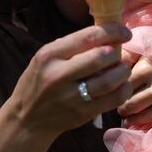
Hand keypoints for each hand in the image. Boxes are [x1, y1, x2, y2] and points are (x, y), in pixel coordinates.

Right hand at [8, 22, 132, 136]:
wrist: (26, 119)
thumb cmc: (38, 81)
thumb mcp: (46, 57)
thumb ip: (72, 46)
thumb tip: (107, 35)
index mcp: (50, 54)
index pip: (88, 37)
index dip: (112, 31)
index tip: (124, 32)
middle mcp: (59, 74)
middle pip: (100, 57)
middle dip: (117, 53)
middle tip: (121, 54)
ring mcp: (71, 96)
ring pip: (109, 80)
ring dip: (123, 71)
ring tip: (123, 68)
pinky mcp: (82, 114)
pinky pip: (113, 100)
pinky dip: (124, 90)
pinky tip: (123, 85)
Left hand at [117, 54, 151, 125]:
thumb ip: (132, 55)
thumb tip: (112, 62)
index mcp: (148, 68)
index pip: (122, 87)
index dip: (118, 91)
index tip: (117, 94)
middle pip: (129, 106)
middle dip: (123, 109)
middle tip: (122, 110)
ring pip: (144, 118)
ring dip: (136, 119)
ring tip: (133, 117)